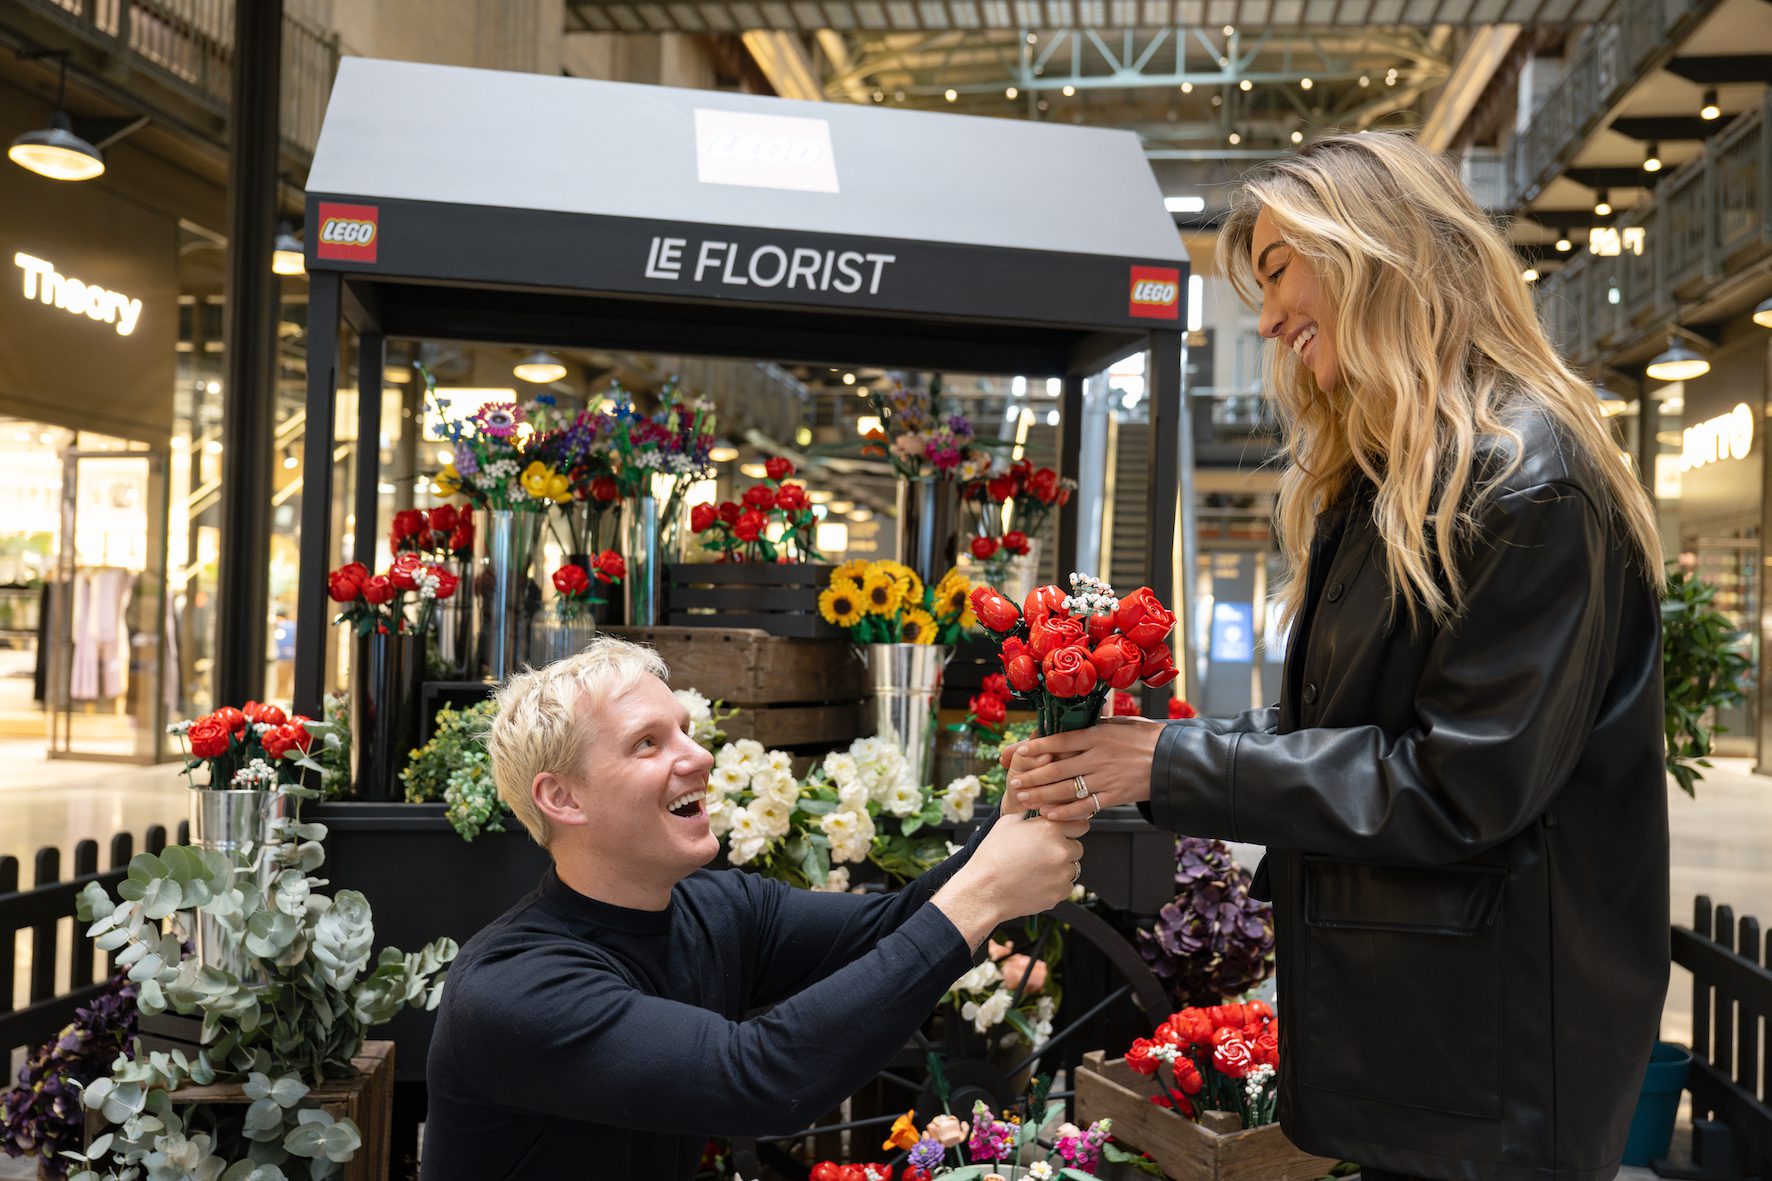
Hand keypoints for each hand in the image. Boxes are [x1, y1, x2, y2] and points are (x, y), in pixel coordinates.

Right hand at [931, 793, 1088, 948]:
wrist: (985, 889)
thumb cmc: (992, 856)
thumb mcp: (1007, 823)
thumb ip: (1029, 815)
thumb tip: (1038, 808)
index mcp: (1050, 829)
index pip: (1079, 824)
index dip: (1070, 829)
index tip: (1063, 833)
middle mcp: (1061, 850)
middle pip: (1077, 848)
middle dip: (1064, 849)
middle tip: (1042, 854)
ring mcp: (1062, 873)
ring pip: (1072, 868)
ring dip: (1060, 868)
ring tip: (1036, 870)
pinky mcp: (1059, 893)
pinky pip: (1066, 887)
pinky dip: (1055, 885)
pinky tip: (1036, 882)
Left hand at [1001, 716, 1163, 821]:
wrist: (1172, 758)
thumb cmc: (1143, 737)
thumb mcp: (1117, 724)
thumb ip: (1090, 727)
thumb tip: (1061, 725)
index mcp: (1097, 734)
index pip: (1060, 740)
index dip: (1036, 747)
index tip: (1018, 752)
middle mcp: (1098, 756)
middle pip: (1056, 769)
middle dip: (1031, 777)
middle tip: (1013, 783)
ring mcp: (1106, 777)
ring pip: (1066, 789)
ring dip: (1041, 795)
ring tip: (1023, 797)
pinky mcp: (1114, 796)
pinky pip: (1085, 807)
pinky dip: (1065, 812)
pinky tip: (1048, 814)